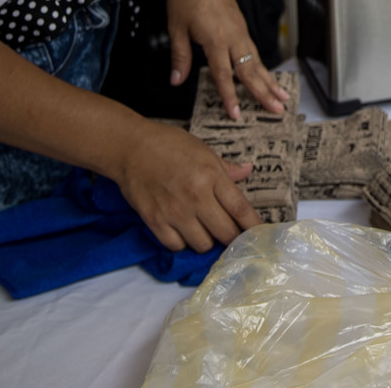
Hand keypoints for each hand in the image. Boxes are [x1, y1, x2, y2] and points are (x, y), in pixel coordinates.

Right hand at [113, 119, 260, 253]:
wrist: (130, 147)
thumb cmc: (168, 145)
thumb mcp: (203, 150)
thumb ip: (226, 167)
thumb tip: (248, 170)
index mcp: (211, 175)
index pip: (240, 208)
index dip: (253, 226)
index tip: (260, 235)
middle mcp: (195, 196)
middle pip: (225, 232)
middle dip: (232, 237)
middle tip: (231, 234)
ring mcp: (174, 211)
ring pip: (202, 244)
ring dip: (207, 241)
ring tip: (205, 230)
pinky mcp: (154, 221)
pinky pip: (176, 246)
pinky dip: (183, 243)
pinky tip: (184, 232)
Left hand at [164, 0, 290, 120]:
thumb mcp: (176, 28)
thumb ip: (180, 57)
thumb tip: (176, 80)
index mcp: (215, 39)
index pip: (224, 75)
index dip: (229, 97)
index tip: (236, 115)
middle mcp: (233, 37)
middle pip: (251, 71)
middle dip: (264, 93)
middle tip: (278, 110)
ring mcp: (240, 31)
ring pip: (257, 61)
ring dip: (270, 81)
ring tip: (282, 97)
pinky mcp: (241, 26)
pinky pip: (254, 51)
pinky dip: (262, 66)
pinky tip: (266, 75)